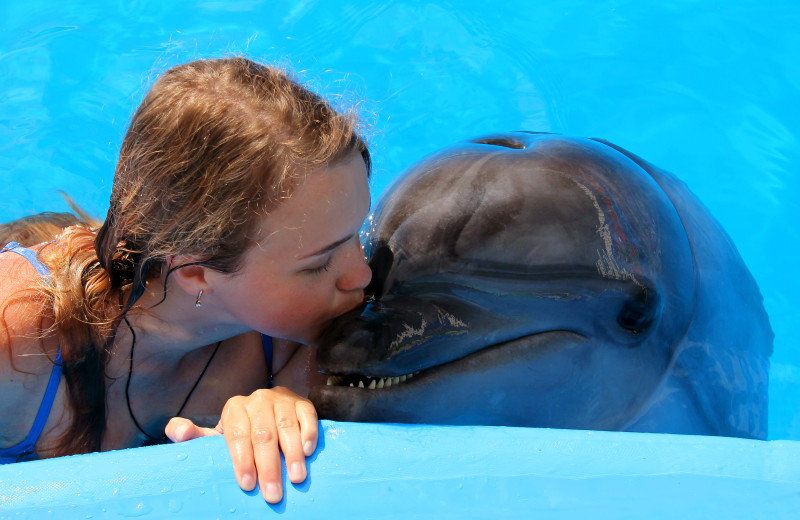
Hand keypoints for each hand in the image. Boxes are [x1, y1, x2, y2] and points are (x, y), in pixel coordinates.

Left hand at [165, 386, 318, 503]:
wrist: (271, 411)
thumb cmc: (242, 432)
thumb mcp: (217, 436)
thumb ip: (195, 436)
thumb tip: (177, 431)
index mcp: (234, 408)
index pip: (237, 435)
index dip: (242, 461)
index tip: (247, 485)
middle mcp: (258, 400)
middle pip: (263, 435)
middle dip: (268, 467)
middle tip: (273, 494)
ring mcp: (282, 400)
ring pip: (286, 427)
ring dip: (292, 455)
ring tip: (296, 478)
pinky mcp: (303, 403)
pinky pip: (307, 417)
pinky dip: (308, 434)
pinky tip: (308, 452)